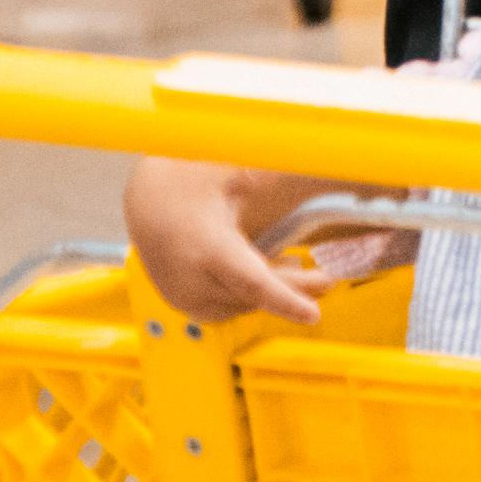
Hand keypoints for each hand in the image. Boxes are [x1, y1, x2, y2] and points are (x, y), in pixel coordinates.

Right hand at [125, 157, 318, 325]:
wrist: (145, 196)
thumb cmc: (191, 177)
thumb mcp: (242, 172)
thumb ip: (289, 175)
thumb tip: (335, 167)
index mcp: (209, 248)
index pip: (254, 284)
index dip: (287, 301)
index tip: (313, 314)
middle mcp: (192, 279)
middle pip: (254, 296)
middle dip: (294, 289)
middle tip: (327, 279)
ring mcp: (183, 295)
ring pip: (241, 305)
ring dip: (270, 289)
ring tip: (295, 265)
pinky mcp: (180, 301)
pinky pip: (224, 306)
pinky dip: (247, 292)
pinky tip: (267, 267)